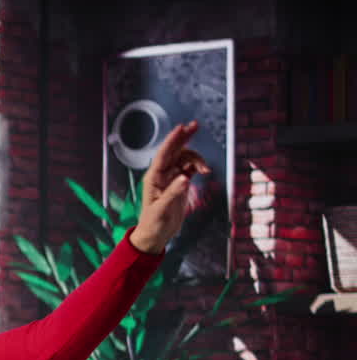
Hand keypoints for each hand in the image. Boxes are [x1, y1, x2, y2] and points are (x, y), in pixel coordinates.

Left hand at [133, 120, 211, 253]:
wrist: (156, 234)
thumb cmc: (153, 223)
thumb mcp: (161, 210)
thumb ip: (173, 193)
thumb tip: (185, 178)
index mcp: (153, 177)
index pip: (163, 154)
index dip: (172, 140)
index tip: (181, 128)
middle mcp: (162, 175)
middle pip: (174, 151)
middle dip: (185, 137)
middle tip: (195, 126)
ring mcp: (171, 178)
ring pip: (185, 159)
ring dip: (197, 159)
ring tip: (206, 170)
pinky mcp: (180, 184)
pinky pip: (190, 168)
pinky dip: (198, 166)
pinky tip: (204, 171)